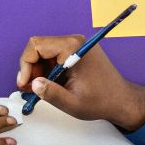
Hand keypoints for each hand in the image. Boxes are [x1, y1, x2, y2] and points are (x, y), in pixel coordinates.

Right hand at [15, 37, 144, 131]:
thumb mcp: (72, 103)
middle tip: (29, 88)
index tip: (24, 83)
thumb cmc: (101, 101)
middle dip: (30, 69)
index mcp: (73, 47)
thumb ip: (51, 93)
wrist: (121, 101)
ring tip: (39, 89)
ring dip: (38, 71)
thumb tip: (33, 84)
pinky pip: (53, 56)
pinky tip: (49, 85)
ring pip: (44, 53)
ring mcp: (75, 46)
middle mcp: (74, 42)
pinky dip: (47, 70)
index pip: (36, 46)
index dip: (25, 65)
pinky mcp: (76, 52)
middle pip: (39, 48)